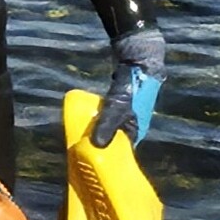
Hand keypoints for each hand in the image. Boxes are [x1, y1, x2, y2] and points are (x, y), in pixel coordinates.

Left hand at [91, 27, 165, 147]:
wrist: (139, 57)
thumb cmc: (133, 86)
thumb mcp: (118, 106)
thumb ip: (107, 125)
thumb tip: (95, 145)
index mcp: (137, 130)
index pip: (122, 151)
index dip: (108, 158)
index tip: (90, 163)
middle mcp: (133, 123)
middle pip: (114, 139)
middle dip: (99, 143)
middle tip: (80, 149)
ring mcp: (127, 112)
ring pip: (110, 126)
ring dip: (97, 130)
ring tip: (80, 136)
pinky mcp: (121, 100)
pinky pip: (107, 114)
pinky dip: (98, 117)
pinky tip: (86, 118)